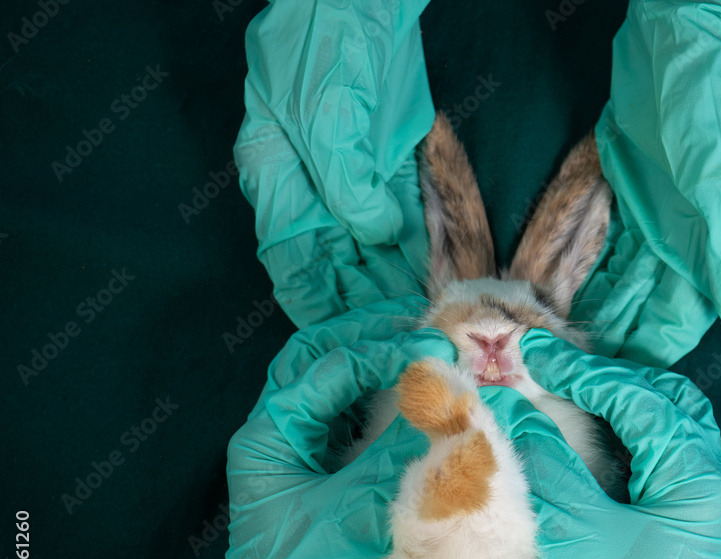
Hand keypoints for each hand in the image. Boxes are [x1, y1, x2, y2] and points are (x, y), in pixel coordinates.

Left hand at [220, 296, 455, 558]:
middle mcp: (274, 435)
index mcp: (269, 435)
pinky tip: (407, 394)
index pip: (327, 365)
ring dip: (368, 359)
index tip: (430, 349)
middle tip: (417, 326)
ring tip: (416, 348)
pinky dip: (372, 397)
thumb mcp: (361, 510)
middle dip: (364, 333)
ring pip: (325, 382)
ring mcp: (291, 454)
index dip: (382, 349)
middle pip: (314, 357)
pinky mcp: (312, 475)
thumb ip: (401, 450)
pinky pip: (341, 417)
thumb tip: (446, 397)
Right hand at [234, 0, 435, 327]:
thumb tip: (375, 234)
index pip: (290, 259)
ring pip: (369, 248)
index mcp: (274, 177)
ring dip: (392, 285)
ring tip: (421, 322)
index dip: (314, 303)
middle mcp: (309, 187)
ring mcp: (349, 179)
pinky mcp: (385, 168)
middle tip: (397, 339)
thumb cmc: (326, 41)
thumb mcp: (328, 115)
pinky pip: (399, 220)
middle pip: (334, 263)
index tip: (342, 340)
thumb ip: (349, 185)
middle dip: (363, 303)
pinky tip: (432, 279)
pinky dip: (414, 251)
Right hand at [472, 328, 720, 558]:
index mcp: (702, 485)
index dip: (585, 371)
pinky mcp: (693, 538)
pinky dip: (625, 448)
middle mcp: (719, 494)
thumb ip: (543, 457)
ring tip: (567, 398)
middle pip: (670, 406)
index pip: (643, 400)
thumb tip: (511, 404)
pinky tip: (587, 447)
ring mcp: (710, 517)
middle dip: (611, 382)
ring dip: (620, 412)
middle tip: (557, 370)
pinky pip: (662, 470)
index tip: (537, 354)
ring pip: (669, 436)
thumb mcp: (568, 529)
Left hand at [578, 0, 720, 366]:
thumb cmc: (718, 108)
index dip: (650, 353)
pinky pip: (601, 244)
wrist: (688, 32)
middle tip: (566, 374)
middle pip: (644, 308)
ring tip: (553, 347)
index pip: (680, 321)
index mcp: (713, 248)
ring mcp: (652, 217)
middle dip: (613, 340)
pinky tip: (557, 297)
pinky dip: (582, 270)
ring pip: (619, 281)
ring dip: (593, 311)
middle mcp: (683, 241)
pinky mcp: (624, 190)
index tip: (613, 388)